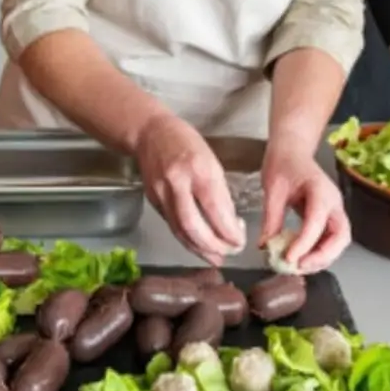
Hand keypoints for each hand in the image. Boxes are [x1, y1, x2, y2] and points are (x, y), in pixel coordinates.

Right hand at [133, 114, 245, 265]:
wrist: (149, 132)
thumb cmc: (185, 142)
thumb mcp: (211, 160)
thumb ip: (219, 191)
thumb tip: (229, 222)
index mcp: (199, 169)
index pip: (215, 209)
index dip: (229, 231)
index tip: (240, 240)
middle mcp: (178, 182)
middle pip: (194, 226)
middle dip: (214, 246)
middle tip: (229, 252)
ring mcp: (161, 192)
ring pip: (180, 230)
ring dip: (199, 249)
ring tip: (216, 258)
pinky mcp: (152, 200)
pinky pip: (171, 225)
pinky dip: (186, 239)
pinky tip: (197, 246)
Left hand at [259, 145, 349, 273]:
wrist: (292, 151)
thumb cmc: (283, 164)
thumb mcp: (272, 189)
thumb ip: (271, 218)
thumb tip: (265, 246)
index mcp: (320, 190)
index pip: (317, 221)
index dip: (305, 243)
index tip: (288, 258)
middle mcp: (333, 202)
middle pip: (341, 236)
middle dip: (323, 256)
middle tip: (299, 266)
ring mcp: (334, 210)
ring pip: (339, 241)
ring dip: (322, 258)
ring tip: (298, 267)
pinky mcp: (329, 218)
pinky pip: (330, 240)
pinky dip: (318, 253)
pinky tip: (300, 259)